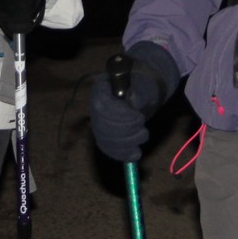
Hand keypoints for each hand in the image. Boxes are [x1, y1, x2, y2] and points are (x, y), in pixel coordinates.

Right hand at [89, 41, 178, 161]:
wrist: (141, 92)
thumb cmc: (141, 86)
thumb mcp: (143, 84)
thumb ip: (138, 92)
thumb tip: (135, 102)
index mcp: (101, 88)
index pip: (101, 106)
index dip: (120, 116)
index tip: (139, 117)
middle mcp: (94, 107)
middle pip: (103, 126)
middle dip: (126, 131)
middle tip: (143, 128)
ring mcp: (97, 123)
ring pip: (106, 140)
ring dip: (128, 143)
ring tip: (143, 135)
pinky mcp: (104, 138)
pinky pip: (109, 150)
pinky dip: (123, 154)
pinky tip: (135, 154)